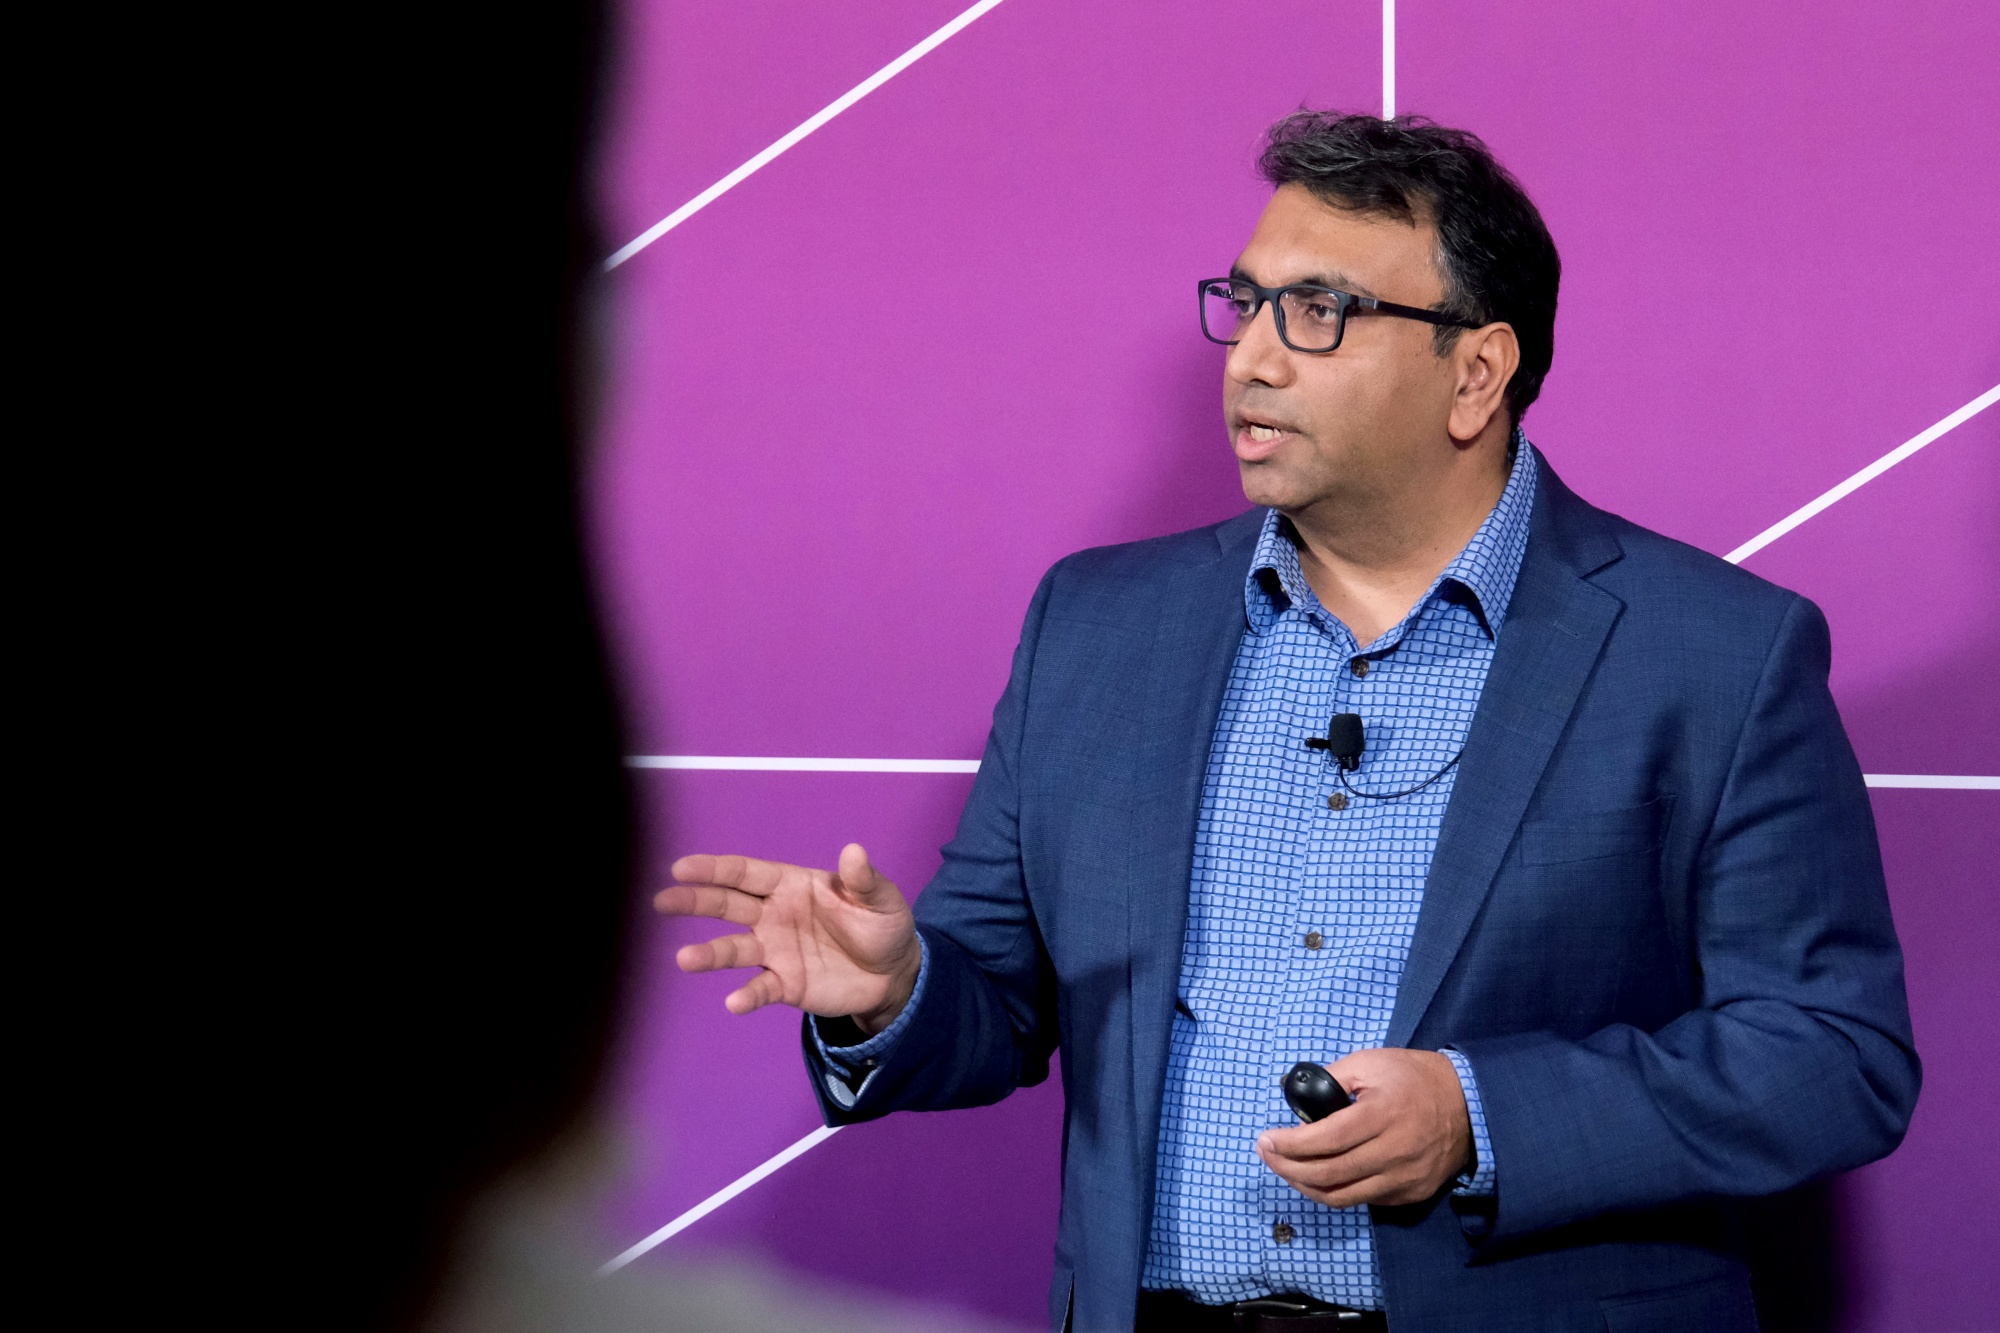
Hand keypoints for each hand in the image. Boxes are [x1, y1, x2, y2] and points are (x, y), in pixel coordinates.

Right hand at [655, 844, 921, 1031]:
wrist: (893, 974)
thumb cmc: (882, 925)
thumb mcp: (881, 899)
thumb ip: (864, 880)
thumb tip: (854, 851)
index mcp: (791, 885)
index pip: (746, 873)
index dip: (715, 869)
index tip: (681, 868)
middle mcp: (774, 915)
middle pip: (727, 906)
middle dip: (695, 901)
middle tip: (662, 901)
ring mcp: (775, 951)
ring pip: (734, 949)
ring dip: (709, 953)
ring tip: (685, 959)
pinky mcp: (784, 984)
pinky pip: (760, 989)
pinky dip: (747, 995)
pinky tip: (734, 1002)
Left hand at [1255, 1048, 1472, 1207]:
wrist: (1469, 1105)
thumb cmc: (1413, 1077)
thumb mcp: (1370, 1062)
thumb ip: (1330, 1079)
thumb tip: (1292, 1095)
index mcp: (1382, 1114)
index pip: (1325, 1140)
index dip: (1289, 1145)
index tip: (1265, 1139)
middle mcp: (1394, 1152)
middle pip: (1329, 1175)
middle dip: (1287, 1167)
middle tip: (1266, 1155)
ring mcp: (1404, 1179)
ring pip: (1343, 1197)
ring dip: (1306, 1186)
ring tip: (1286, 1169)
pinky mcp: (1411, 1194)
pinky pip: (1364, 1200)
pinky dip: (1336, 1191)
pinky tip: (1320, 1176)